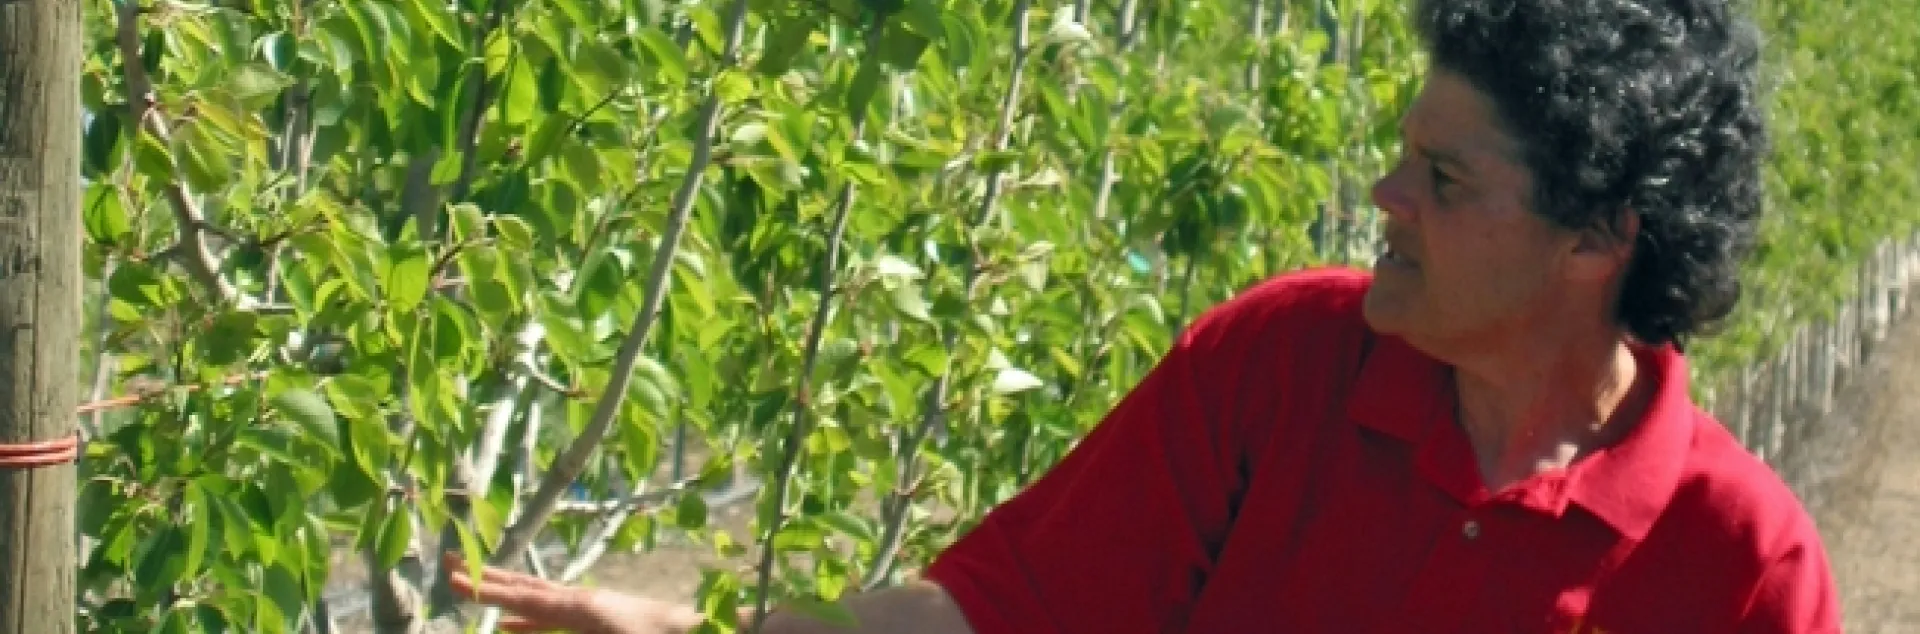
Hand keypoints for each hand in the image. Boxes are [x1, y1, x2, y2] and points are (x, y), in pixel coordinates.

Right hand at [445, 553, 709, 633]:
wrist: (711, 629)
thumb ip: (565, 623)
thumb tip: (518, 625)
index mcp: (586, 607)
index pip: (526, 598)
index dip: (487, 590)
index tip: (453, 579)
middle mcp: (586, 601)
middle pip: (526, 588)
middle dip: (487, 579)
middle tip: (449, 565)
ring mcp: (595, 608)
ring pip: (539, 599)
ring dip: (504, 595)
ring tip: (471, 588)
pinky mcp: (604, 618)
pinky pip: (555, 616)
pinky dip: (528, 618)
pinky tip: (512, 628)